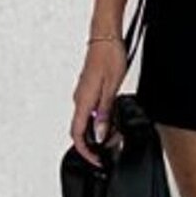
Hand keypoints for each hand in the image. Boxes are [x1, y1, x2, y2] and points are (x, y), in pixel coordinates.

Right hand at [69, 39, 129, 165]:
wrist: (105, 36)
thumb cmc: (109, 56)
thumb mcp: (112, 87)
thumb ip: (105, 112)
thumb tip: (100, 134)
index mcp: (83, 101)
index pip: (78, 135)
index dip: (86, 152)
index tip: (97, 160)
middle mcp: (80, 99)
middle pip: (83, 130)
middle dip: (97, 142)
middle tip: (114, 144)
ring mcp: (83, 94)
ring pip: (88, 120)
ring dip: (101, 129)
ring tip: (117, 130)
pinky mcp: (88, 89)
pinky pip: (91, 110)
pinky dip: (101, 118)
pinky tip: (112, 115)